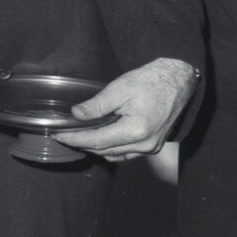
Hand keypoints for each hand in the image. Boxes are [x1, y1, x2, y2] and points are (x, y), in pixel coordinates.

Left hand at [49, 58, 200, 161]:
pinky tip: (100, 139)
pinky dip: (110, 148)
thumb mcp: (121, 88)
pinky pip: (126, 153)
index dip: (74, 139)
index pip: (96, 141)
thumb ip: (97, 105)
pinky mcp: (153, 146)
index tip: (58, 135)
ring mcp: (150, 148)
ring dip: (95, 148)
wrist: (179, 82)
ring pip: (114, 155)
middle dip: (82, 144)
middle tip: (63, 135)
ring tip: (78, 137)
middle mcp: (144, 144)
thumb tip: (76, 114)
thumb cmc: (153, 81)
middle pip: (104, 151)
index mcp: (136, 130)